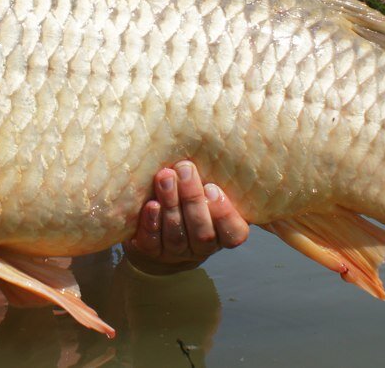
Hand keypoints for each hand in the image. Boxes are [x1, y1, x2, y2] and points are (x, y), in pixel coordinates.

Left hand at [123, 160, 248, 274]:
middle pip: (202, 232)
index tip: (212, 187)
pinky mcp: (153, 251)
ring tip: (165, 177)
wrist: (163, 223)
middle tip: (185, 168)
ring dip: (171, 204)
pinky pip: (152, 242)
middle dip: (192, 198)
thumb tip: (230, 132)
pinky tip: (151, 204)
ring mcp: (177, 252)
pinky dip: (151, 223)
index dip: (224, 213)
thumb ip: (220, 173)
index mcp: (224, 232)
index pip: (234, 233)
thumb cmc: (195, 195)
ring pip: (176, 234)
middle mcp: (202, 246)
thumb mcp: (211, 185)